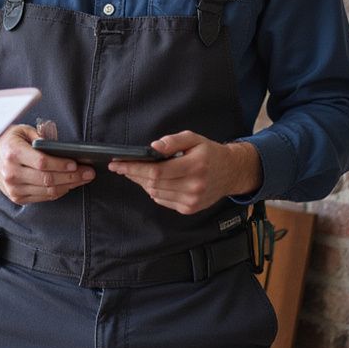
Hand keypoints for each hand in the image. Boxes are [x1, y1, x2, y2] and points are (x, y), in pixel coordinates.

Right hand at [0, 124, 94, 203]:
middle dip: (72, 177)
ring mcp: (14, 188)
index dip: (61, 165)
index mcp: (13, 153)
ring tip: (82, 179)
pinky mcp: (17, 197)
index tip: (76, 163)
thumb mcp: (21, 130)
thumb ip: (40, 136)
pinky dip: (58, 192)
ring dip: (68, 186)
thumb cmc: (6, 142)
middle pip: (47, 179)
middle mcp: (12, 172)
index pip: (42, 163)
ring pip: (47, 191)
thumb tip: (60, 146)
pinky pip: (43, 197)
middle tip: (88, 173)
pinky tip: (68, 185)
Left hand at [108, 131, 262, 214]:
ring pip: (155, 193)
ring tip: (134, 172)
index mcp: (195, 166)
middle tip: (120, 166)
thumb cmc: (209, 153)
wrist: (231, 173)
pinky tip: (152, 181)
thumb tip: (153, 147)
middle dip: (133, 174)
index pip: (157, 171)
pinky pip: (162, 200)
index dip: (134, 168)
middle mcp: (194, 186)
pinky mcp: (189, 208)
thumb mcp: (194, 139)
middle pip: (153, 183)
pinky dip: (153, 190)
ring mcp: (192, 200)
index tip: (117, 163)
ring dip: (141, 182)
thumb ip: (173, 141)